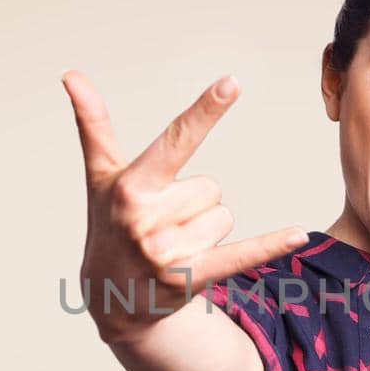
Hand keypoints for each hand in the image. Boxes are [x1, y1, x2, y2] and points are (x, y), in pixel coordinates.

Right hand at [64, 70, 307, 345]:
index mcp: (132, 187)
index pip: (177, 140)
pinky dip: (270, 245)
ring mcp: (168, 252)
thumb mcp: (101, 176)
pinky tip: (298, 234)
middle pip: (211, 187)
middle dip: (193, 203)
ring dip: (206, 230)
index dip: (205, 111)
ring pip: (224, 217)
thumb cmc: (109, 223)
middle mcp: (147, 218)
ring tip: (173, 245)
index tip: (232, 82)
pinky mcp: (191, 278)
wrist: (111, 296)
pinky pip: (242, 254)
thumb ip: (93, 124)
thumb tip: (71, 74)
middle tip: (163, 222)